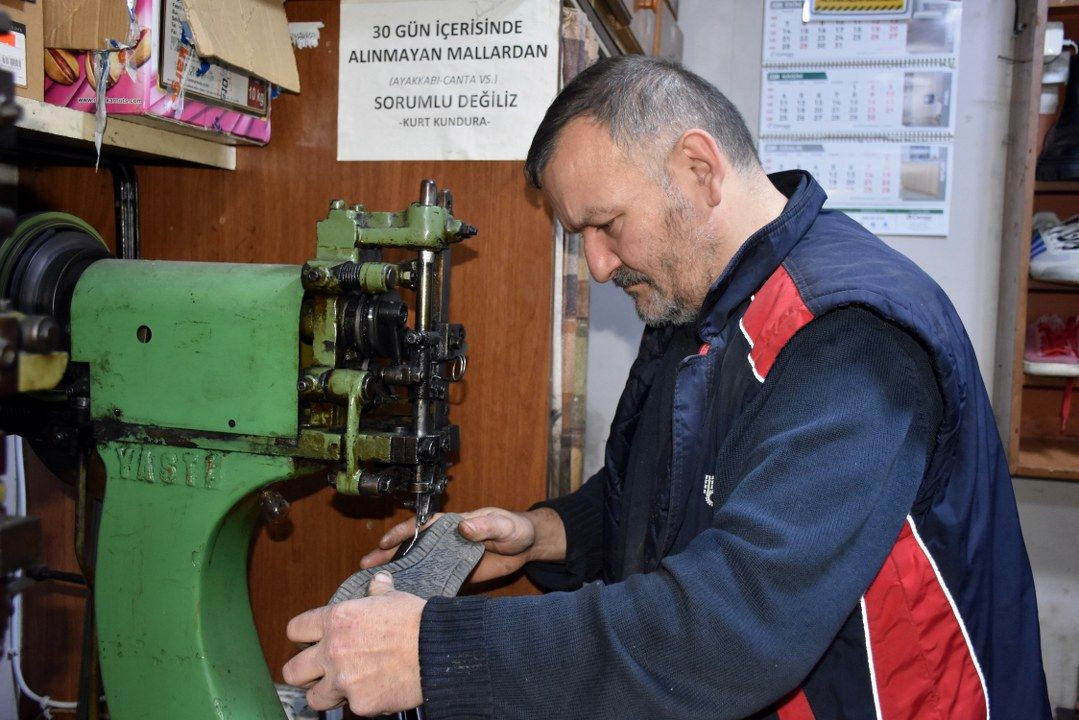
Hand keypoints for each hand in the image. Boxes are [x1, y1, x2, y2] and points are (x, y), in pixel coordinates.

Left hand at [282, 573, 425, 714]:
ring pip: (314, 697)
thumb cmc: (417, 621)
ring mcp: (344, 680)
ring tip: (344, 687)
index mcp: (337, 619)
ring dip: (327, 693)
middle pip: (292, 671)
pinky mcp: (360, 704)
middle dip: (303, 672)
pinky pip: (350, 709)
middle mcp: (333, 650)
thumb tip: (378, 582)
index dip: (303, 637)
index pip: (295, 630)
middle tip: (318, 672)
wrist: (438, 649)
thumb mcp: (394, 598)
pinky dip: (360, 702)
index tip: (310, 642)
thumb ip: (377, 593)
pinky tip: (374, 690)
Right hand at [360, 506, 564, 582]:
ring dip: (398, 572)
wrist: (528, 546)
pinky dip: (418, 587)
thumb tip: (464, 526)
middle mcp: (446, 540)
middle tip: (365, 566)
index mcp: (453, 524)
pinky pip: (434, 581)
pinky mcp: (457, 575)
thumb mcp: (502, 524)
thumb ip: (485, 525)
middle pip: (412, 547)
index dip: (403, 534)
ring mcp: (449, 558)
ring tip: (374, 584)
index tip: (384, 542)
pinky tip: (403, 599)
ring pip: (419, 564)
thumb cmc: (514, 527)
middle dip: (388, 555)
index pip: (423, 526)